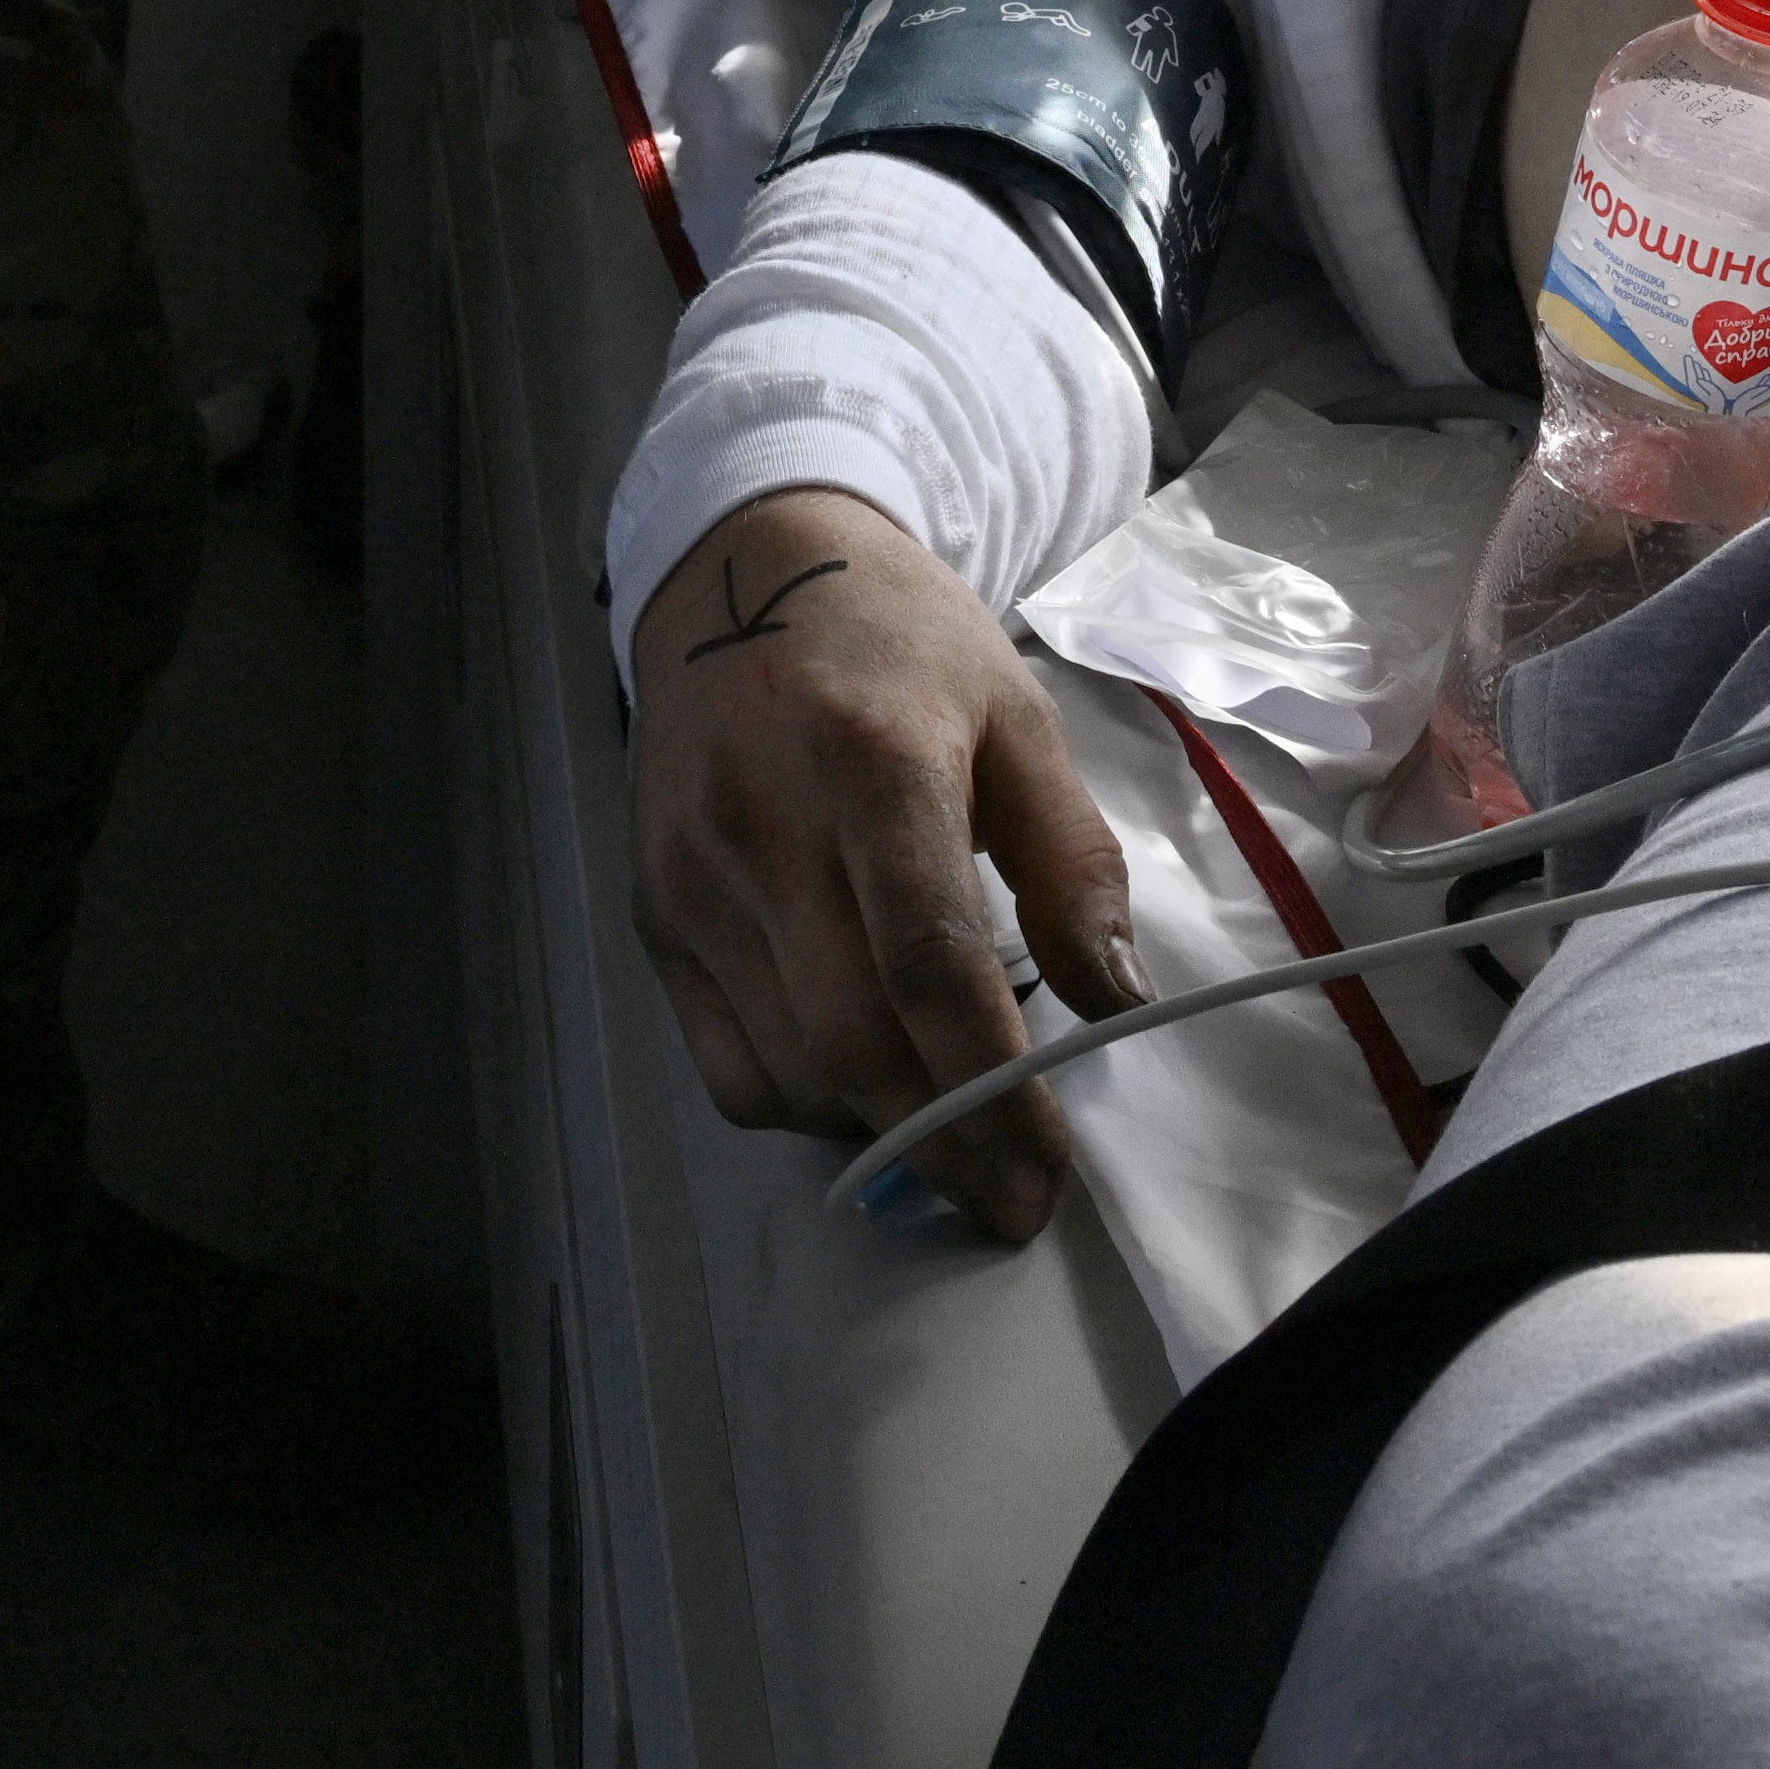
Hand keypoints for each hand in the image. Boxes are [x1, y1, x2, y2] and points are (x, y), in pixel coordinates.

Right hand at [627, 483, 1137, 1246]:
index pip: (929, 962)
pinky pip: (723, 1060)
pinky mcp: (654, 910)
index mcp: (871, 761)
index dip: (996, 1084)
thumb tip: (1116, 1000)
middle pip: (852, 1037)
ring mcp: (692, 875)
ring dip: (879, 1133)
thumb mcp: (1017, 714)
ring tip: (955, 1146)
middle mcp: (762, 823)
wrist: (744, 570)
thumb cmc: (898, 642)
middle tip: (1015, 1197)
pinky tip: (861, 1093)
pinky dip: (799, 1106)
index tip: (1050, 1165)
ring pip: (786, 1066)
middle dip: (947, 1143)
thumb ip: (1071, 859)